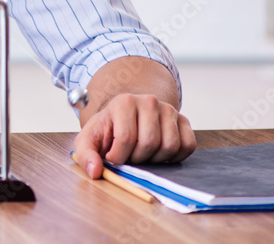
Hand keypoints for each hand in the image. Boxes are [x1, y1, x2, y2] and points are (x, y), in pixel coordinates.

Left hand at [73, 93, 195, 178]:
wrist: (124, 119)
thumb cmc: (107, 132)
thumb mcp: (88, 141)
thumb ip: (85, 155)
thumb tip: (95, 172)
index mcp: (124, 102)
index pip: (126, 138)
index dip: (119, 156)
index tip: (113, 156)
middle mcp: (149, 101)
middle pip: (149, 143)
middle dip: (137, 158)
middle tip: (129, 155)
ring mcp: (169, 109)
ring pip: (169, 146)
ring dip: (155, 159)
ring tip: (142, 153)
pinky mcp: (183, 121)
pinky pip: (187, 146)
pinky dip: (174, 157)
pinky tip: (159, 153)